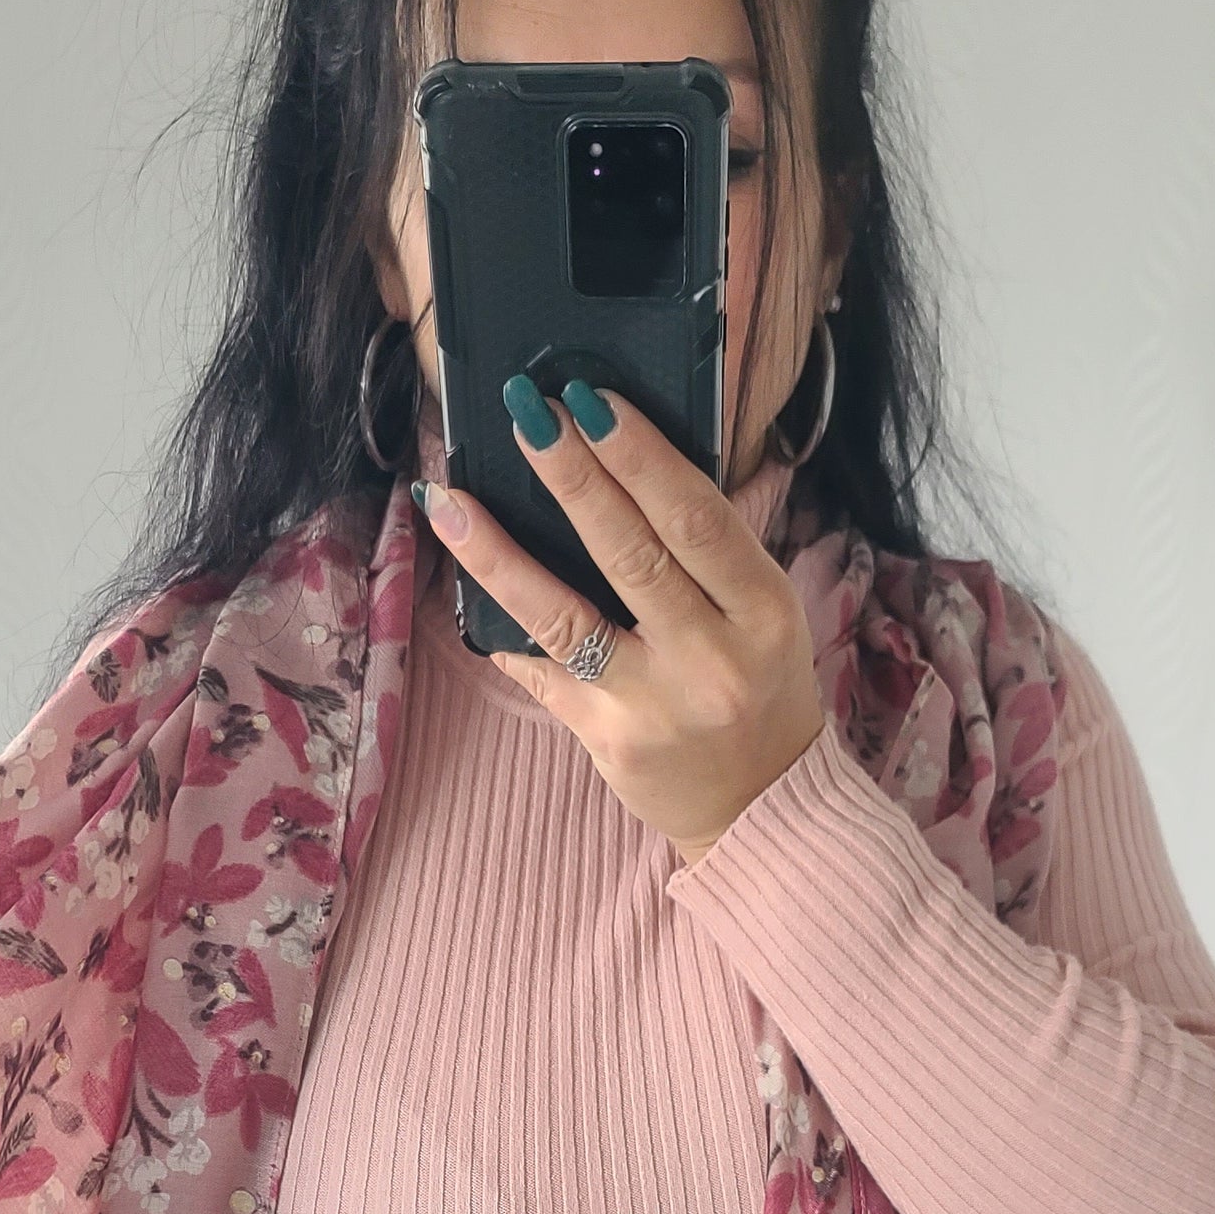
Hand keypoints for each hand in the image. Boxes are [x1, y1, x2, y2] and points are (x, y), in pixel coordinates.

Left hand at [416, 375, 823, 865]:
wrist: (759, 812)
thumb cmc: (759, 691)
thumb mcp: (765, 614)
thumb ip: (710, 550)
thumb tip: (622, 461)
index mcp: (764, 613)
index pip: (698, 521)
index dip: (641, 458)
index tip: (591, 401)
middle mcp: (711, 660)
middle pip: (630, 554)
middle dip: (572, 477)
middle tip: (527, 414)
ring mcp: (653, 705)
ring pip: (565, 616)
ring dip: (500, 552)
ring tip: (449, 499)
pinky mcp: (606, 740)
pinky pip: (542, 670)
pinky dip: (504, 625)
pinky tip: (462, 582)